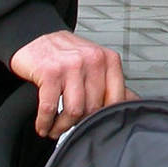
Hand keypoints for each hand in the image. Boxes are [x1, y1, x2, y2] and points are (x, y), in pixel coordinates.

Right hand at [9, 30, 126, 137]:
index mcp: (108, 59)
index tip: (93, 125)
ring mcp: (72, 65)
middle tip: (70, 129)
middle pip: (94, 108)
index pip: (116, 99)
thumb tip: (132, 103)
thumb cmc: (66, 54)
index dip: (103, 118)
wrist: (35, 37)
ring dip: (62, 127)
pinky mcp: (50, 72)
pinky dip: (45, 122)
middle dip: (80, 125)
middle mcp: (93, 60)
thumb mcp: (94, 63)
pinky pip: (50, 107)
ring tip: (55, 130)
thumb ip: (112, 83)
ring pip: (74, 111)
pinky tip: (43, 126)